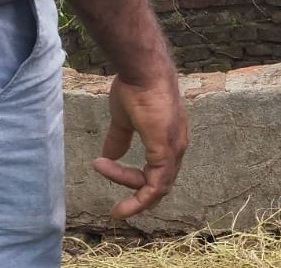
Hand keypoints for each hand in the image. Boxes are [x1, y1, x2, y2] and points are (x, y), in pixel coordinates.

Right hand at [93, 70, 187, 219]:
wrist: (142, 71)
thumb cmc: (135, 88)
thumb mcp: (123, 119)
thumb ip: (120, 138)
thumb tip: (110, 156)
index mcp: (169, 139)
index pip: (156, 170)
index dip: (131, 178)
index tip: (104, 170)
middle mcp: (177, 146)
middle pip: (159, 183)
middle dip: (135, 192)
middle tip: (113, 197)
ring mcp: (174, 148)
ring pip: (159, 188)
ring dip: (135, 198)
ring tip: (116, 210)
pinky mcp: (166, 149)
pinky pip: (157, 185)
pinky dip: (141, 199)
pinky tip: (122, 206)